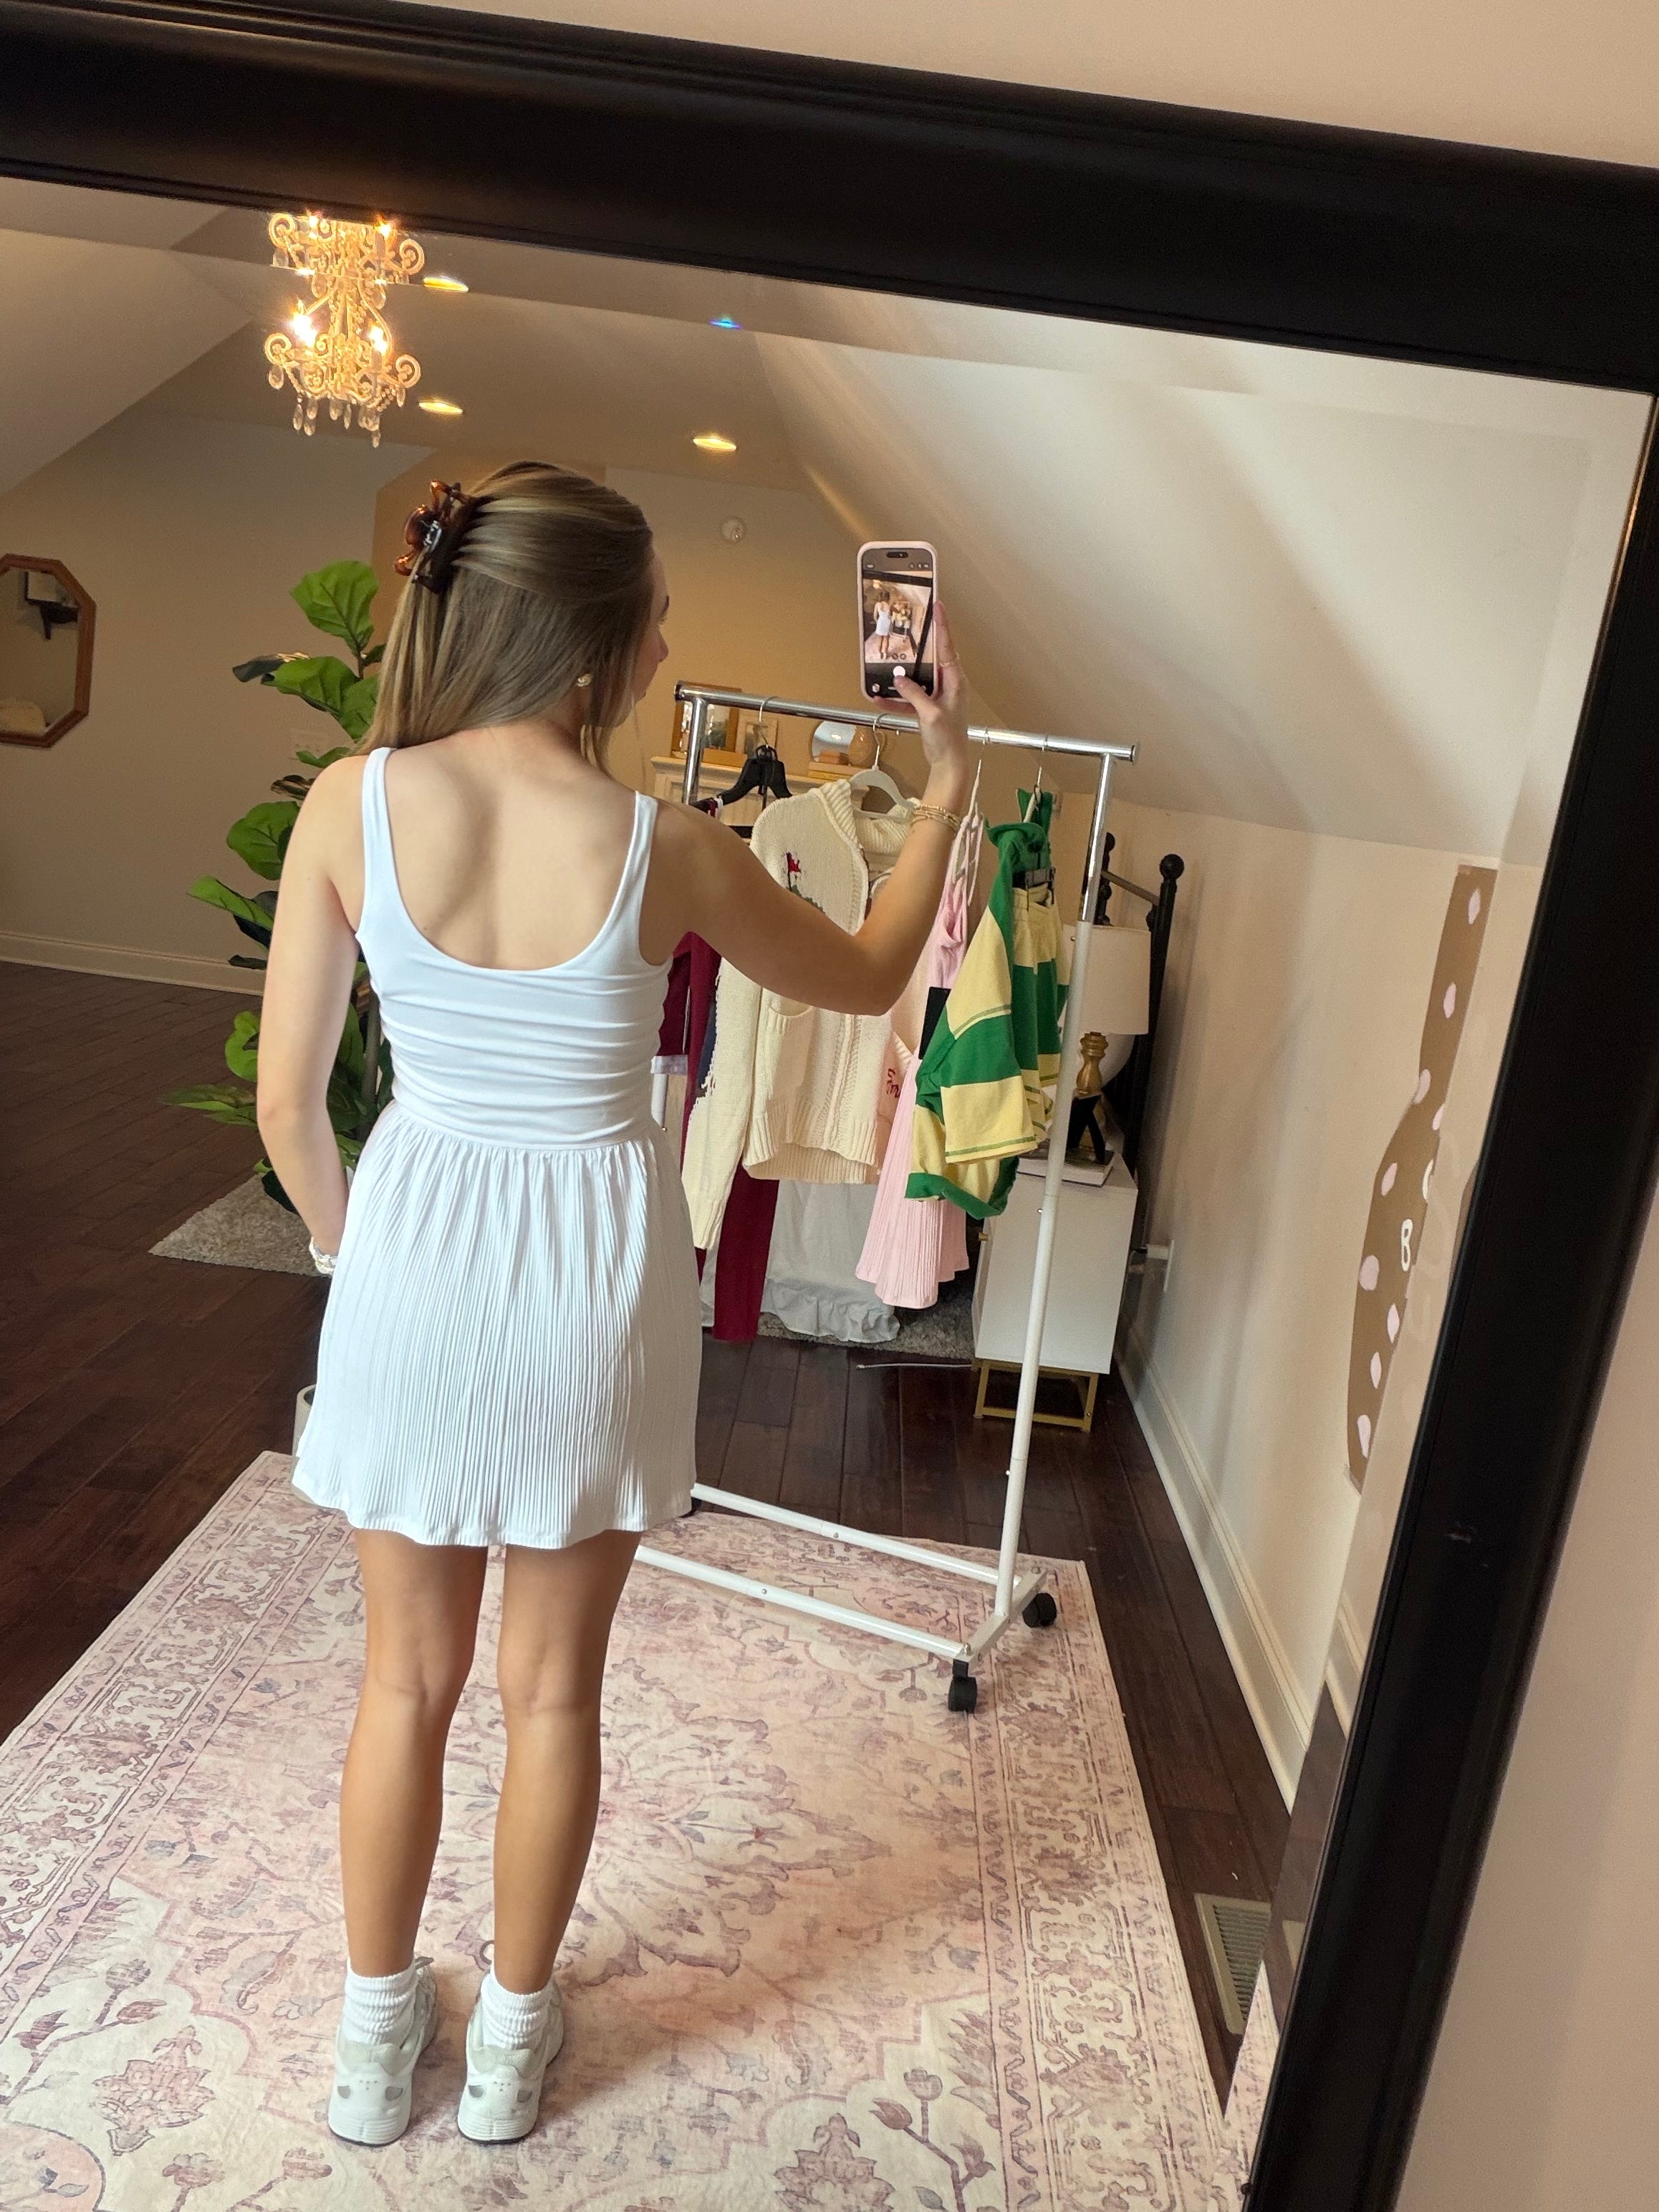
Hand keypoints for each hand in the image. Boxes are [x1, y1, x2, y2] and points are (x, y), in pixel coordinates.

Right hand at [893, 603, 968, 800]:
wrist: (949, 764)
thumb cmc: (947, 739)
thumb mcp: (931, 714)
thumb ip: (915, 694)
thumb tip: (899, 677)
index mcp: (955, 681)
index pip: (947, 647)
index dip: (942, 625)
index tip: (938, 605)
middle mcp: (947, 684)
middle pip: (930, 657)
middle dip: (917, 644)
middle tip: (906, 625)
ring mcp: (936, 696)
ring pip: (916, 677)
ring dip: (900, 675)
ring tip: (883, 663)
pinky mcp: (926, 707)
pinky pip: (908, 697)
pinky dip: (895, 698)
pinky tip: (878, 697)